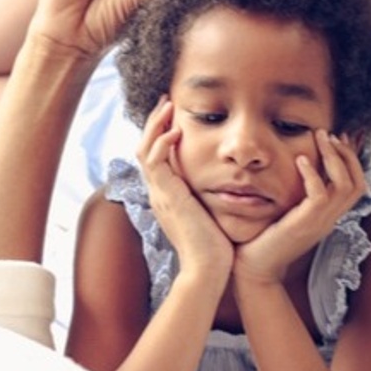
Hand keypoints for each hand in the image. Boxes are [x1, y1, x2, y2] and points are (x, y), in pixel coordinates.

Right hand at [137, 96, 234, 278]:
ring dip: (156, 125)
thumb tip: (225, 184)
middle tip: (166, 101)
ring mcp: (160, 195)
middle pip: (145, 148)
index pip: (155, 158)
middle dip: (154, 123)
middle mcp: (158, 193)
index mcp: (167, 196)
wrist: (208, 269)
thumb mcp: (211, 214)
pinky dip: (163, 143)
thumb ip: (210, 197)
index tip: (174, 116)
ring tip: (168, 105)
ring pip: (145, 150)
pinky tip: (176, 131)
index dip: (161, 134)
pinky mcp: (167, 196)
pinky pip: (155, 162)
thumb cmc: (215, 247)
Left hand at [234, 132, 366, 285]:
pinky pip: (319, 195)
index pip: (356, 185)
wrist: (253, 270)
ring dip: (333, 157)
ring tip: (319, 138)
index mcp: (328, 217)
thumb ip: (296, 196)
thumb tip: (294, 168)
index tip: (336, 139)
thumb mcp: (286, 213)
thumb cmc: (263, 240)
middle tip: (328, 134)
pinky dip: (313, 174)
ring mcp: (319, 224)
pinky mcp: (303, 225)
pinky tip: (300, 160)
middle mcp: (329, 220)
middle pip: (358, 182)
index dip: (350, 159)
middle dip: (346, 153)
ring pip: (344, 186)